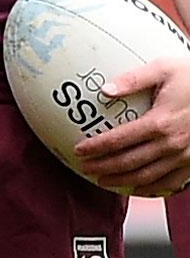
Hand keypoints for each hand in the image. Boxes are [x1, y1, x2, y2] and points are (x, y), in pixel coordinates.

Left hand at [78, 56, 189, 195]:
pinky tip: (138, 189)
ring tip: (103, 180)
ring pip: (148, 176)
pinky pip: (172, 183)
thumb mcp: (164, 68)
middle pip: (130, 162)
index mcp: (160, 122)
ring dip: (123, 180)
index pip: (119, 140)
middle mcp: (172, 144)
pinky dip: (153, 188)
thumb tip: (105, 89)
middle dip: (103, 167)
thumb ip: (133, 79)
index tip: (78, 150)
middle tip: (84, 168)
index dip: (96, 147)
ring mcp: (185, 156)